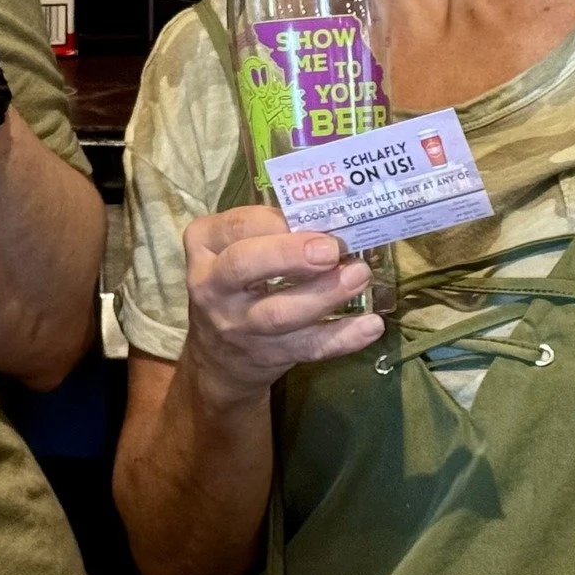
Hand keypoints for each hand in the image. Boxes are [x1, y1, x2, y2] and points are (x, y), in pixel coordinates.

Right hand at [179, 206, 385, 408]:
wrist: (217, 355)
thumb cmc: (236, 281)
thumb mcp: (235, 247)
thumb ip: (271, 231)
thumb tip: (329, 218)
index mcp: (204, 245)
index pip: (237, 226)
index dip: (278, 222)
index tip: (315, 218)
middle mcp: (211, 285)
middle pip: (244, 266)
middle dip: (290, 254)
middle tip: (331, 249)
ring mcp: (237, 325)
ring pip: (279, 312)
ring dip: (325, 294)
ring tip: (360, 275)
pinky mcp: (266, 356)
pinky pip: (307, 347)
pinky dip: (342, 337)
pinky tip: (371, 325)